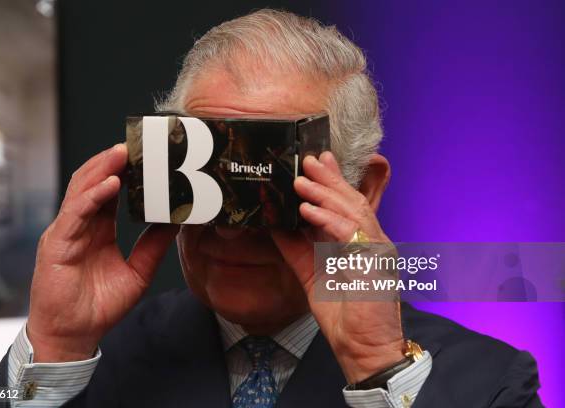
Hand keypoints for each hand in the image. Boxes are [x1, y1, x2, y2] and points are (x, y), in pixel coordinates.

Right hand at [27, 144, 178, 361]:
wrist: (75, 335)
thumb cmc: (100, 305)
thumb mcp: (138, 272)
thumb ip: (153, 246)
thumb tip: (176, 223)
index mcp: (97, 229)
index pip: (109, 191)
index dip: (125, 172)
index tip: (146, 156)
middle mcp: (80, 225)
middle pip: (93, 182)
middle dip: (112, 161)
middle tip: (136, 144)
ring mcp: (66, 231)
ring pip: (82, 190)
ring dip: (102, 168)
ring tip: (122, 152)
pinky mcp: (57, 243)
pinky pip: (75, 213)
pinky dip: (92, 195)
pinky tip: (110, 183)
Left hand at [271, 151, 403, 383]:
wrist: (362, 348)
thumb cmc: (342, 313)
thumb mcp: (311, 273)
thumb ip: (297, 247)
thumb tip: (275, 224)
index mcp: (359, 241)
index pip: (347, 204)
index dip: (333, 181)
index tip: (317, 161)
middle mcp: (371, 241)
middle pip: (352, 200)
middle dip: (329, 179)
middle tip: (309, 160)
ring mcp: (376, 251)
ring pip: (353, 211)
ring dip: (325, 194)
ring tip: (302, 181)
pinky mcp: (374, 264)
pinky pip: (350, 234)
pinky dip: (328, 220)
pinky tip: (307, 211)